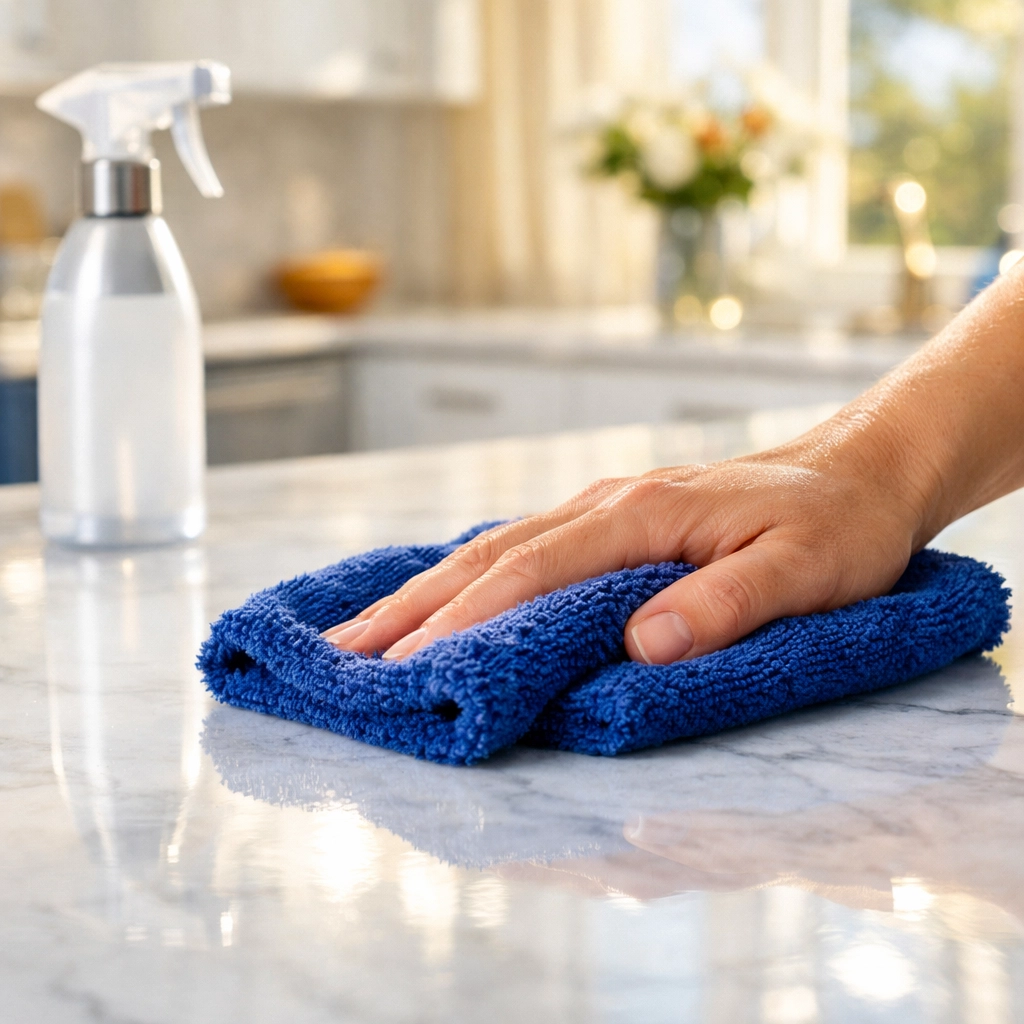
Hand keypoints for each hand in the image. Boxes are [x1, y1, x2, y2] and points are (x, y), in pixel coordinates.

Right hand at [322, 430, 925, 664]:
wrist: (856, 471)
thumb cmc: (833, 526)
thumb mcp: (802, 573)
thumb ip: (722, 606)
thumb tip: (639, 648)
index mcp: (640, 514)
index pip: (533, 571)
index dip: (466, 619)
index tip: (406, 663)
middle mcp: (606, 504)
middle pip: (490, 556)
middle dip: (413, 606)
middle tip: (342, 651)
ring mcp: (604, 508)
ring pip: (497, 548)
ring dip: (428, 590)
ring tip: (364, 628)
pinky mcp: (612, 521)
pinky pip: (524, 546)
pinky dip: (470, 574)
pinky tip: (442, 593)